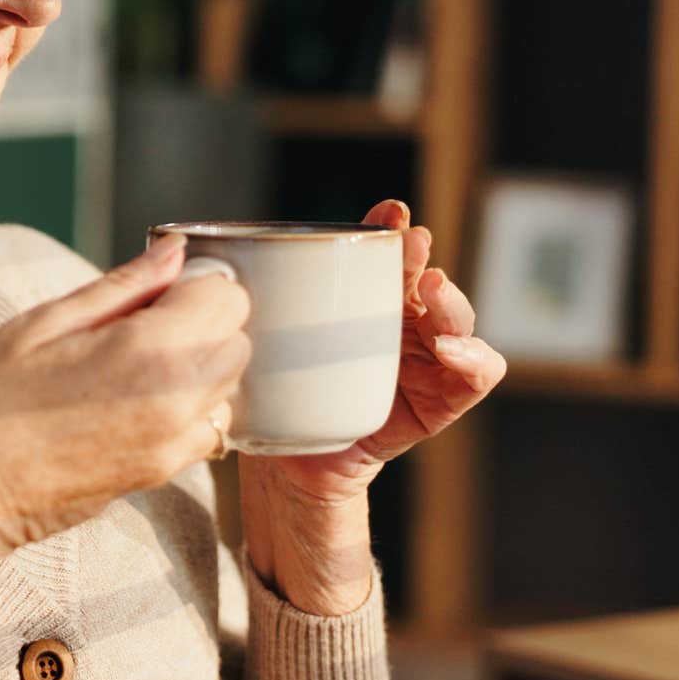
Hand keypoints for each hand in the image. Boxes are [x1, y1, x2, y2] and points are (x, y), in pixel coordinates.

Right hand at [0, 231, 251, 566]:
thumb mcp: (42, 323)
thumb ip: (122, 286)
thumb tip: (177, 251)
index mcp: (146, 351)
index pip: (228, 297)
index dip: (194, 284)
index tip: (153, 291)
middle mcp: (175, 400)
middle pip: (239, 340)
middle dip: (204, 322)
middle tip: (142, 323)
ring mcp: (172, 445)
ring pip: (229, 386)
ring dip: (200, 366)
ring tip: (134, 364)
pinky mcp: (161, 475)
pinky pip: (207, 429)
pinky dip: (189, 408)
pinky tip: (133, 401)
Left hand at [239, 199, 504, 613]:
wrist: (287, 465)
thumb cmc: (275, 392)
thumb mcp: (266, 338)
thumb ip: (256, 303)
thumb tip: (204, 250)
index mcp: (363, 301)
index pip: (388, 256)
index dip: (393, 231)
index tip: (389, 214)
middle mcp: (400, 324)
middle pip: (424, 281)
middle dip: (420, 259)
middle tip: (409, 246)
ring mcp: (424, 362)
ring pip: (457, 320)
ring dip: (452, 302)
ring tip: (433, 289)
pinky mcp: (437, 403)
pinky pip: (474, 379)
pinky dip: (474, 359)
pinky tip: (453, 351)